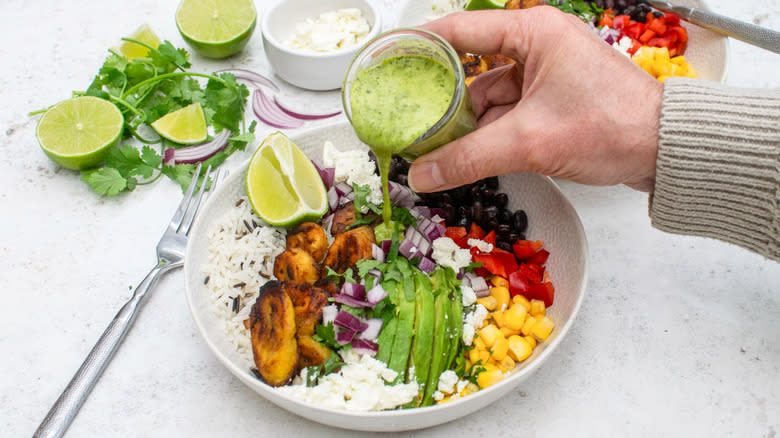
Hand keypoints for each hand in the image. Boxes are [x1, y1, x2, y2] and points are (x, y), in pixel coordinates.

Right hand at [407, 6, 662, 192]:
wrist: (665, 151)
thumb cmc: (610, 127)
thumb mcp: (530, 142)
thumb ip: (468, 158)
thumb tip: (421, 174)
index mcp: (532, 32)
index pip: (459, 31)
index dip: (419, 48)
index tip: (387, 63)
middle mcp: (536, 46)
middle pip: (471, 70)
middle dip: (442, 100)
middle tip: (407, 122)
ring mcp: (545, 75)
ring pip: (488, 97)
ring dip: (466, 125)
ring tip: (432, 150)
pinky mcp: (553, 101)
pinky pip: (507, 114)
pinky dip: (489, 134)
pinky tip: (467, 156)